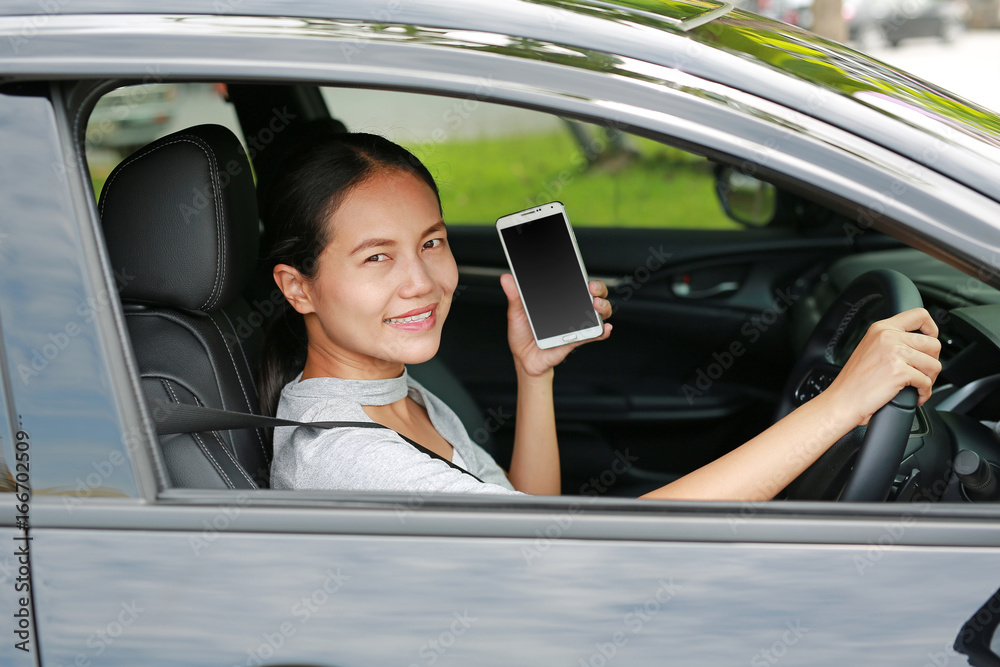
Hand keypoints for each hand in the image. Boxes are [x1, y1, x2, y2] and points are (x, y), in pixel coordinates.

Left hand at [499, 273, 612, 377]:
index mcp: (559, 299)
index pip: (575, 281)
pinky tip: (604, 328)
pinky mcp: (577, 340)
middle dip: (598, 288)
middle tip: (590, 287)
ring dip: (602, 307)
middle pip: (594, 294)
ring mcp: (577, 324)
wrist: (523, 358)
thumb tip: (506, 278)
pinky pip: (594, 335)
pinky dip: (602, 331)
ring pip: (599, 312)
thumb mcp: (516, 313)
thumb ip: (514, 296)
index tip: (580, 268)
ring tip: (596, 305)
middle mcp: (572, 309)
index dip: (582, 273)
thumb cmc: (523, 333)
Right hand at [823, 308, 941, 425]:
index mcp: (881, 328)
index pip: (919, 315)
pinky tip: (914, 396)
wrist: (842, 401)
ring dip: (929, 380)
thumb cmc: (854, 382)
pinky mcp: (899, 372)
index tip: (930, 339)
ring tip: (917, 386)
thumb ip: (892, 341)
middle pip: (933, 344)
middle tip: (921, 373)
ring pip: (934, 365)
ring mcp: (894, 353)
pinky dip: (924, 393)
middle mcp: (888, 337)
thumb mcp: (870, 349)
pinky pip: (927, 382)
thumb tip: (920, 344)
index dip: (932, 328)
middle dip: (932, 362)